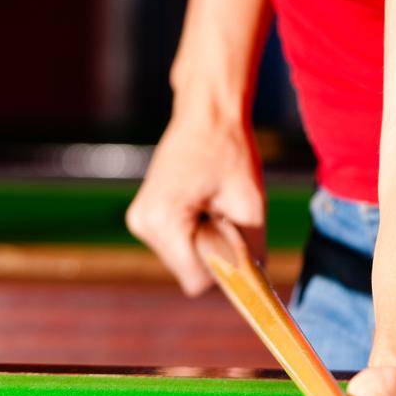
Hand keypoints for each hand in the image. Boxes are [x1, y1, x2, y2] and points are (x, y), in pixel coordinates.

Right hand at [125, 111, 265, 295]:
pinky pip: (178, 242)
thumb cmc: (230, 150)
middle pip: (188, 269)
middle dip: (213, 249)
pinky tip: (201, 198)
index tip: (236, 238)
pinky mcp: (145, 213)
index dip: (223, 266)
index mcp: (163, 221)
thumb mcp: (250, 203)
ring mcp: (139, 219)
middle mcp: (143, 223)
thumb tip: (256, 282)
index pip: (196, 280)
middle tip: (224, 209)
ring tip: (212, 199)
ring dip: (204, 238)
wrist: (208, 112)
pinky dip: (195, 228)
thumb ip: (251, 249)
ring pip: (183, 256)